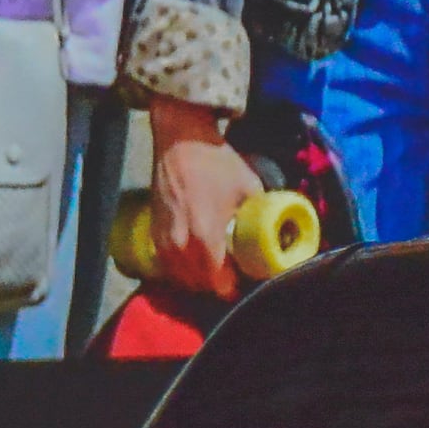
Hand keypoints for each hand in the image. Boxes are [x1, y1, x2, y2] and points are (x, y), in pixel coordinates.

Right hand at [144, 110, 253, 296]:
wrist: (180, 139)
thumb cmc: (215, 162)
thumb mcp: (248, 187)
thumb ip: (260, 215)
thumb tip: (275, 232)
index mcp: (205, 236)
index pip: (217, 283)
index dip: (232, 288)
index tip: (242, 282)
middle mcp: (180, 244)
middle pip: (198, 284)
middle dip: (215, 285)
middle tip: (231, 275)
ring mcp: (163, 238)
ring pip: (179, 277)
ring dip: (196, 278)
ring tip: (212, 269)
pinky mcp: (153, 230)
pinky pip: (166, 263)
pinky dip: (180, 267)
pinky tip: (193, 259)